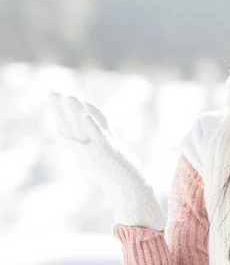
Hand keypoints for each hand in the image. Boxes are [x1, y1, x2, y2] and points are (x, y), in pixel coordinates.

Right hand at [48, 90, 165, 230]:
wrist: (127, 189)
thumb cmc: (116, 169)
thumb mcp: (104, 145)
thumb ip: (99, 127)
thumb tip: (89, 112)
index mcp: (80, 150)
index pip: (66, 128)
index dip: (59, 112)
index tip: (55, 96)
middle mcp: (83, 150)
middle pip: (68, 126)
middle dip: (60, 108)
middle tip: (52, 91)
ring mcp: (93, 151)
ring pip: (81, 128)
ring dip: (74, 112)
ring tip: (68, 96)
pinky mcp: (107, 151)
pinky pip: (97, 136)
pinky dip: (92, 125)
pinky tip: (86, 114)